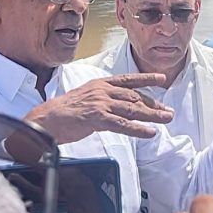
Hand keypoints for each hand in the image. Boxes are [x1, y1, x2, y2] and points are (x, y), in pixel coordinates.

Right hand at [25, 73, 173, 143]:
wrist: (44, 119)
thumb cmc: (63, 112)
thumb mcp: (86, 98)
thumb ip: (103, 100)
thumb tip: (119, 106)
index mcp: (100, 84)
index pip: (128, 80)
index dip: (146, 79)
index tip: (161, 79)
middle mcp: (102, 91)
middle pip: (134, 97)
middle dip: (154, 104)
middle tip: (168, 111)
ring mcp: (100, 103)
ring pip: (132, 109)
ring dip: (152, 115)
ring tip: (166, 119)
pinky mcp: (96, 118)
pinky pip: (122, 124)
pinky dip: (138, 129)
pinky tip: (149, 133)